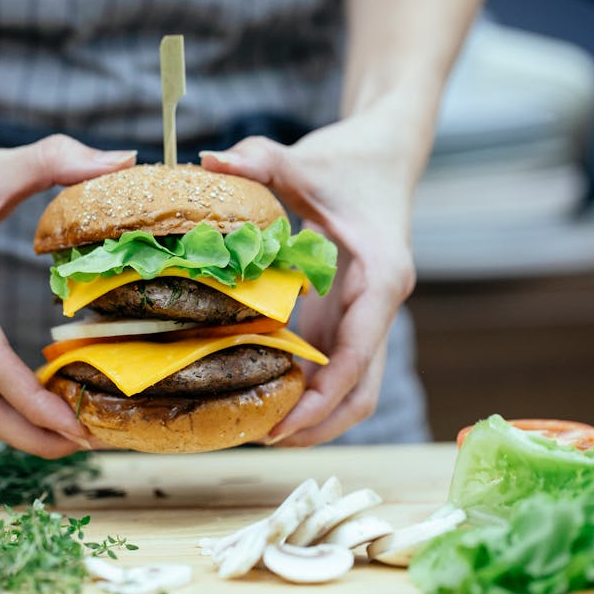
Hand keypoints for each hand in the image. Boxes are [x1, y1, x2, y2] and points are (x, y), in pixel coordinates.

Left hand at [201, 108, 419, 445]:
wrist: (384, 156)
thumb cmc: (348, 161)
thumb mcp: (304, 159)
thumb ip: (261, 158)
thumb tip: (209, 161)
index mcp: (381, 277)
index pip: (359, 353)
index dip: (324, 397)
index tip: (285, 426)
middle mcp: (380, 306)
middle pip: (363, 389)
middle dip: (320, 423)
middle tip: (264, 437)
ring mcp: (367, 316)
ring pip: (354, 387)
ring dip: (316, 415)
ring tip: (261, 428)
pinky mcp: (351, 316)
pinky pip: (335, 367)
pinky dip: (308, 388)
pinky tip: (266, 390)